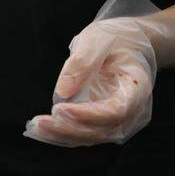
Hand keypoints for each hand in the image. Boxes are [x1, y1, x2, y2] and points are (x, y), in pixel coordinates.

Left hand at [24, 18, 156, 146]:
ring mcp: (120, 120)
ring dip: (63, 135)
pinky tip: (43, 130)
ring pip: (92, 136)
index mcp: (137, 87)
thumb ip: (82, 62)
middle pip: (103, 130)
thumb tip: (63, 91)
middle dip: (69, 129)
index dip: (88, 115)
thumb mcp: (98, 39)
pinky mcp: (105, 122)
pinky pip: (86, 133)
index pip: (116, 111)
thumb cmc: (115, 38)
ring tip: (37, 127)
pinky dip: (64, 134)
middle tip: (41, 122)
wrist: (126, 44)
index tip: (60, 109)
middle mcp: (133, 110)